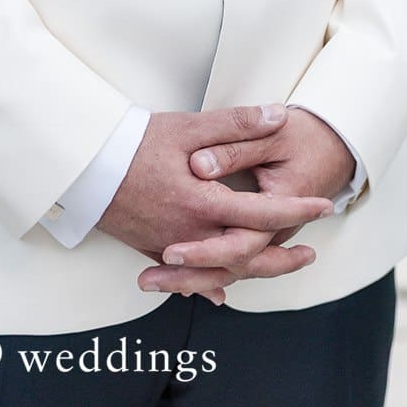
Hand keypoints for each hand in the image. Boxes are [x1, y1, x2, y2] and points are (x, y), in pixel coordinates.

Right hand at [95, 104, 333, 304]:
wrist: (83, 165)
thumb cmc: (135, 142)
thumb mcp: (188, 126)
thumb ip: (236, 123)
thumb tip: (279, 116)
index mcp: (203, 203)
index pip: (261, 212)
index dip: (296, 209)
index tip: (323, 205)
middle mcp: (189, 233)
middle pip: (246, 256)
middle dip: (283, 257)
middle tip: (311, 252)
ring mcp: (169, 246)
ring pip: (220, 270)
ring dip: (254, 271)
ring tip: (278, 267)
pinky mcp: (150, 249)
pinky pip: (187, 276)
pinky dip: (208, 282)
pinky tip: (220, 290)